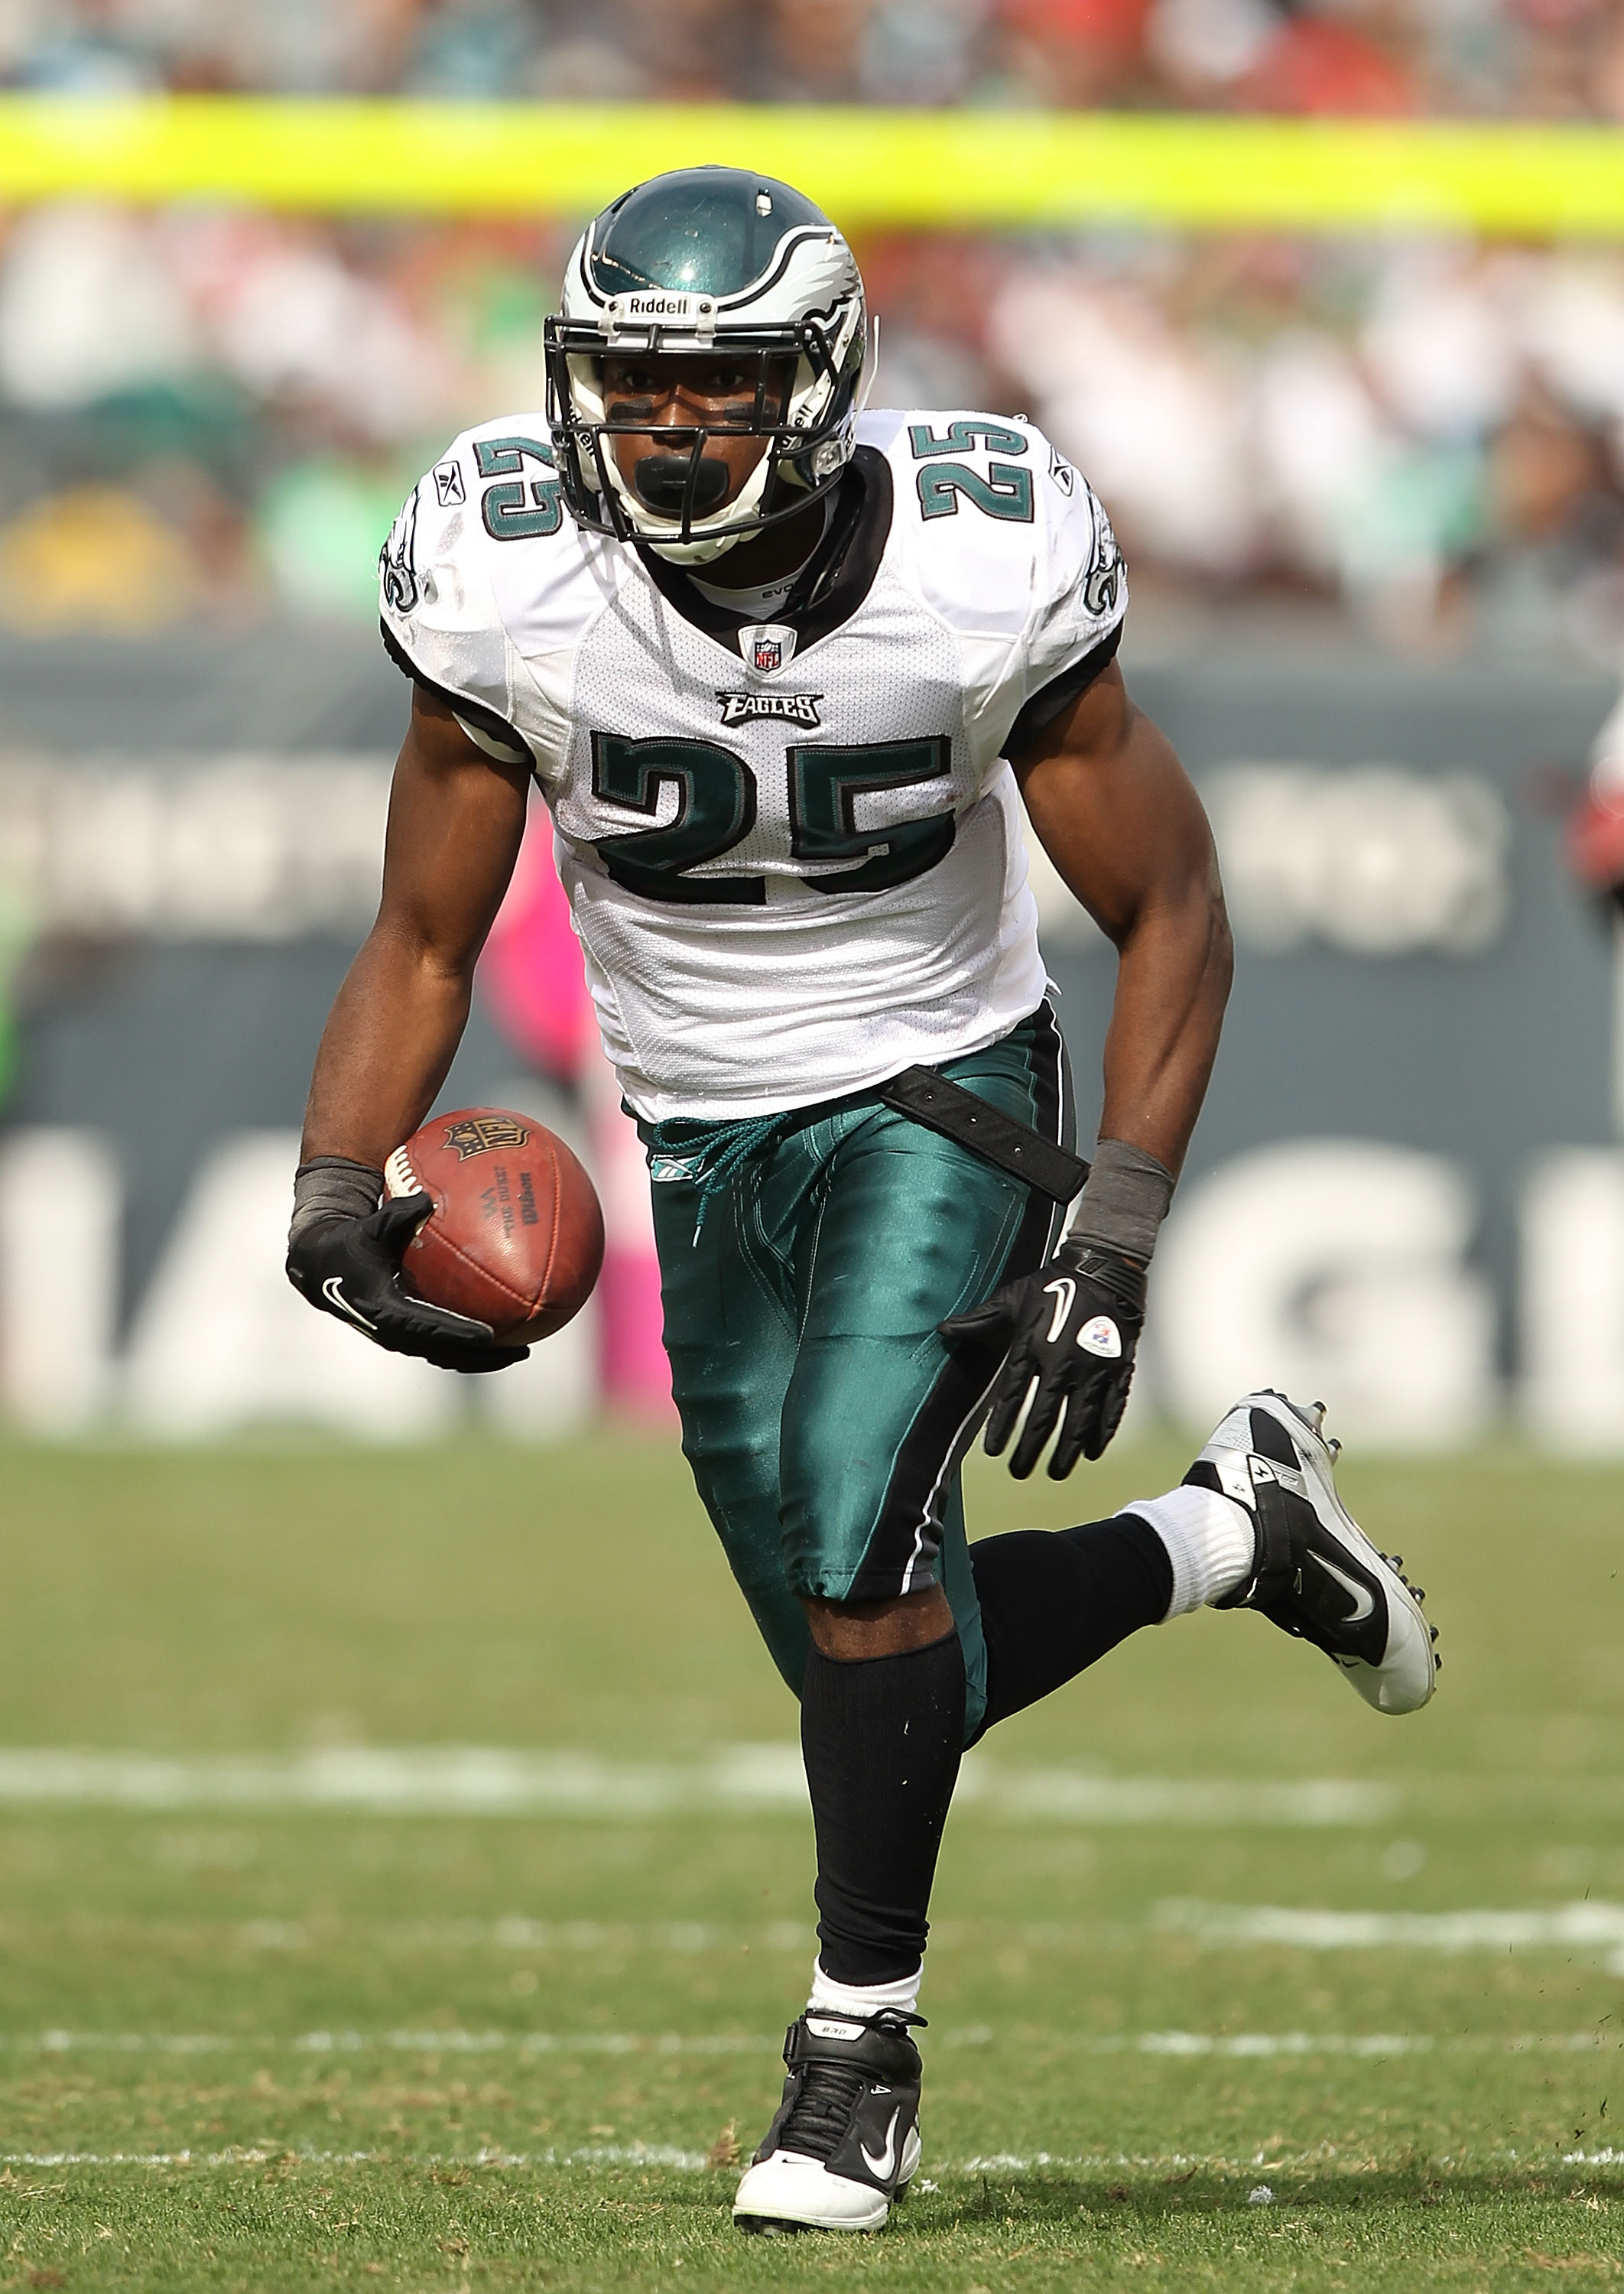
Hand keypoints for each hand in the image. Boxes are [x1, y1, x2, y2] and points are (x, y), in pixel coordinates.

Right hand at [287, 1193, 529, 1373]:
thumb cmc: (349, 1241)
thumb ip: (396, 1214)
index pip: (430, 1327)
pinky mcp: (403, 1335)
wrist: (321, 1267)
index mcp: (385, 1308)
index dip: (459, 1333)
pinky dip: (467, 1346)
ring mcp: (398, 1337)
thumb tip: (425, 1197)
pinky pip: (441, 1346)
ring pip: (445, 1355)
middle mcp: (393, 1331)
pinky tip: (498, 1336)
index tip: (489, 1336)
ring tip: (519, 1352)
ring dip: (480, 1359)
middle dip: (482, 1357)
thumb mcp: (370, 1227)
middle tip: (521, 1352)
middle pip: (444, 1352)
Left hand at [939, 1242, 1144, 1478]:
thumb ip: (980, 1320)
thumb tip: (943, 1329)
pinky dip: (1101, 1433)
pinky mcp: (1118, 1368)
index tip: (993, 1452)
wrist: (1104, 1269)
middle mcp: (1062, 1361)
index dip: (1002, 1426)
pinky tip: (1091, 1453)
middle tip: (1019, 1472)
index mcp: (1032, 1345)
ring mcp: (1093, 1367)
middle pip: (1044, 1417)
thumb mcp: (1013, 1299)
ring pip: (1079, 1421)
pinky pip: (1112, 1409)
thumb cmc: (1054, 1284)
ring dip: (1066, 1451)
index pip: (1012, 1396)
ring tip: (1055, 1472)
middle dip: (1030, 1449)